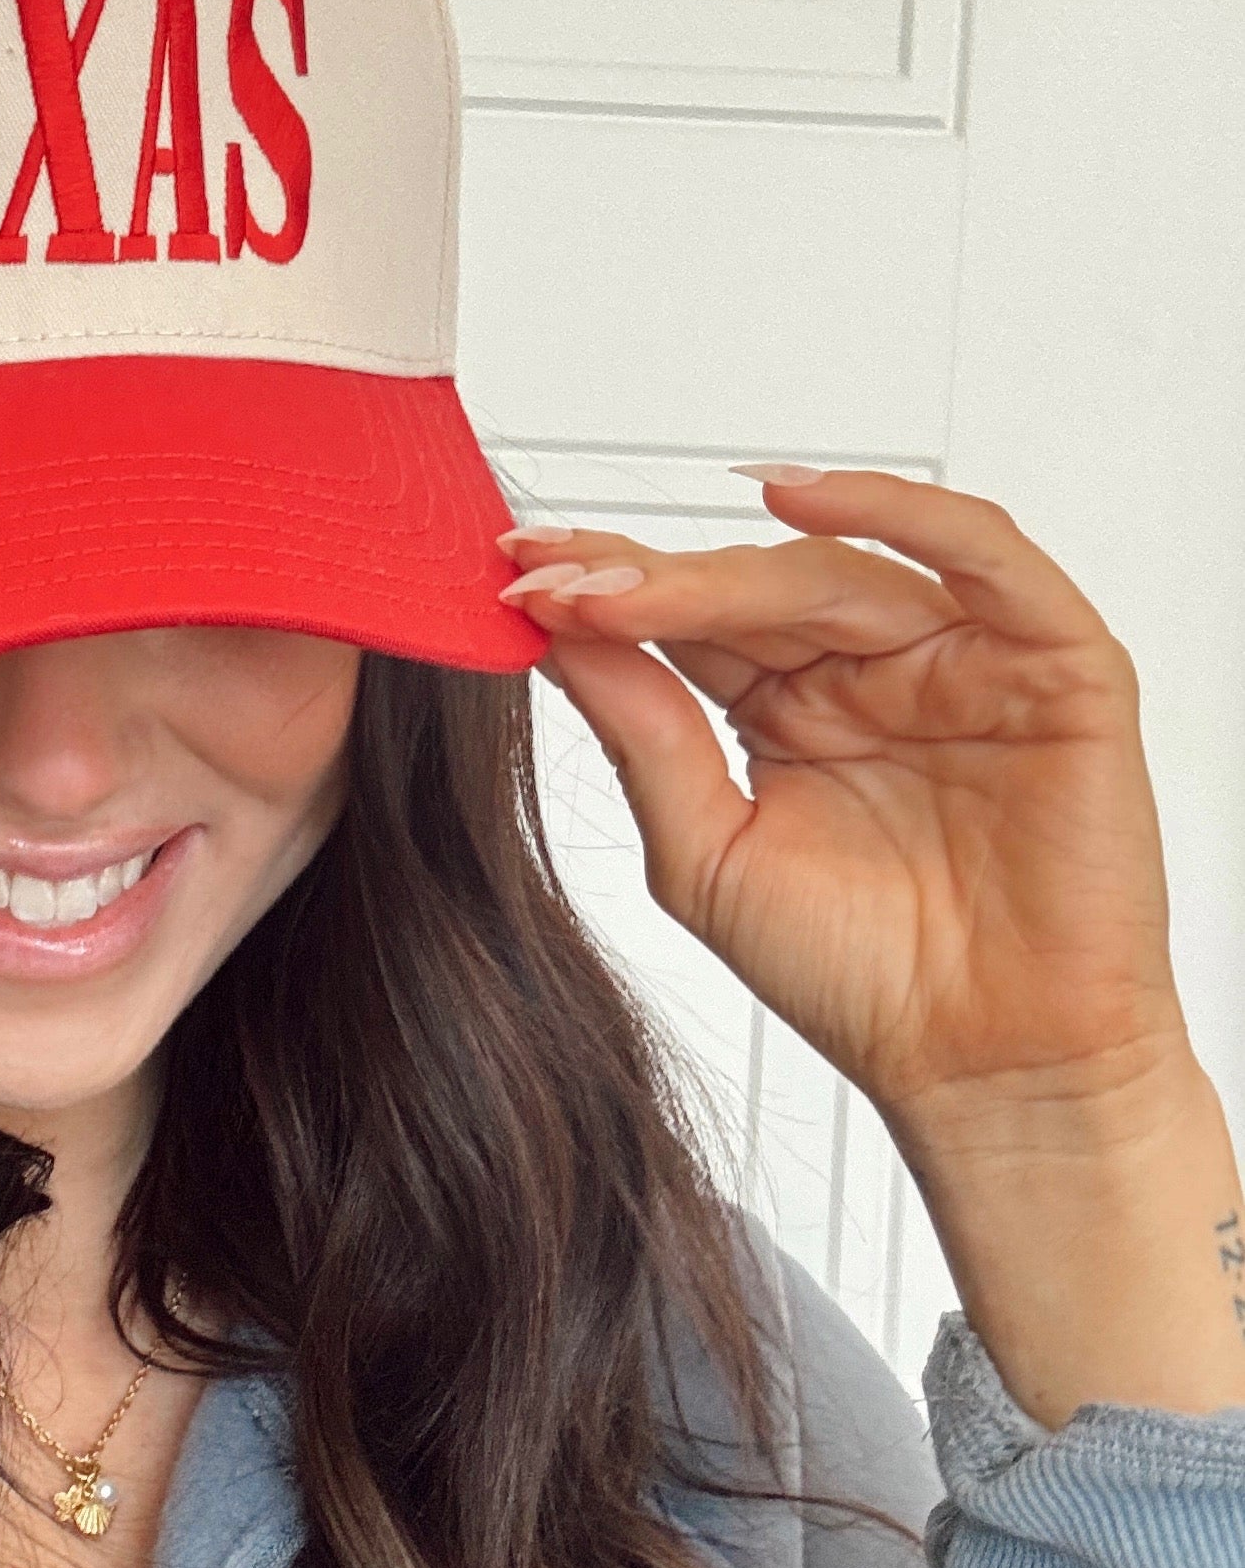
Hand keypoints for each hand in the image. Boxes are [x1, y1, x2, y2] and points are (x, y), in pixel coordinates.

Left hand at [501, 470, 1188, 1135]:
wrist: (983, 1070)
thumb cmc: (861, 978)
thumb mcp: (710, 854)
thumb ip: (645, 740)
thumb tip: (558, 638)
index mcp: (788, 709)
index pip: (692, 622)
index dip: (606, 595)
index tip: (513, 581)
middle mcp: (872, 671)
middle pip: (755, 588)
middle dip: (647, 580)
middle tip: (551, 579)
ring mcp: (965, 660)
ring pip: (845, 570)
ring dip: (728, 567)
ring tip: (627, 579)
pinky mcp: (1055, 664)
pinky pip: (985, 557)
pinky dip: (899, 512)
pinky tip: (800, 497)